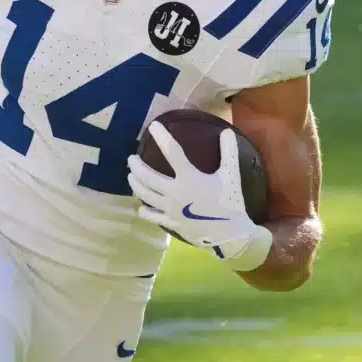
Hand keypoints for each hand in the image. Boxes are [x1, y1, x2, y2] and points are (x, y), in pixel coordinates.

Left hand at [128, 121, 272, 270]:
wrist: (229, 235)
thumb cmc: (230, 203)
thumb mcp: (231, 176)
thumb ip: (229, 152)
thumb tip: (227, 131)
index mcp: (189, 178)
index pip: (172, 152)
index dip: (162, 137)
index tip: (153, 126)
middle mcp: (174, 192)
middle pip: (147, 176)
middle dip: (136, 166)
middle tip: (131, 158)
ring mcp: (170, 209)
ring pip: (144, 194)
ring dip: (135, 184)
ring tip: (130, 176)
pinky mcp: (170, 222)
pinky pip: (151, 215)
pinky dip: (144, 209)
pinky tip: (141, 206)